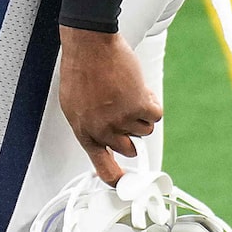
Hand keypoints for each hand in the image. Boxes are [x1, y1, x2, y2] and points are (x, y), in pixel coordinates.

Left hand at [58, 27, 160, 184]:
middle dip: (131, 131)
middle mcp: (103, 130)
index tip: (125, 186)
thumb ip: (92, 125)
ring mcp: (121, 119)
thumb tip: (106, 137)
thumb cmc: (81, 68)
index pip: (102, 166)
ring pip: (144, 128)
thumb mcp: (75, 104)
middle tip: (127, 113)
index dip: (117, 179)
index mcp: (85, 132)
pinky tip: (139, 89)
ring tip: (127, 92)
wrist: (90, 45)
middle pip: (129, 147)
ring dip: (140, 112)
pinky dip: (152, 101)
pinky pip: (156, 114)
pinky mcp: (138, 105)